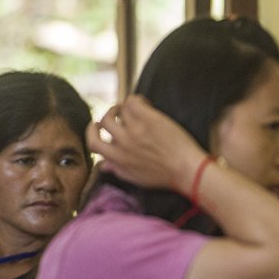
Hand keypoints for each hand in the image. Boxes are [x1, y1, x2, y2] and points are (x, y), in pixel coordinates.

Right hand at [88, 96, 204, 194]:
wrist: (186, 170)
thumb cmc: (164, 176)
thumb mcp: (136, 178)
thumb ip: (117, 170)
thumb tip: (103, 165)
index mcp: (117, 159)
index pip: (93, 143)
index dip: (92, 131)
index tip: (97, 126)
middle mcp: (123, 143)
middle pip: (104, 121)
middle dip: (109, 114)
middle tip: (118, 112)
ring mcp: (134, 130)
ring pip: (118, 110)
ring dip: (123, 106)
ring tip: (134, 108)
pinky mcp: (148, 119)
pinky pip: (132, 101)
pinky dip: (136, 99)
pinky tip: (145, 104)